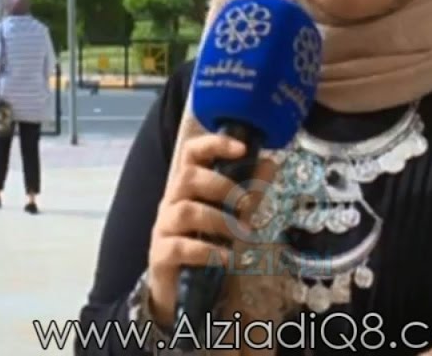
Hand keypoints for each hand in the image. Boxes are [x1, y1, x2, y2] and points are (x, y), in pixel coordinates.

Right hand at [147, 133, 276, 328]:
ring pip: (186, 211)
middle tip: (246, 205)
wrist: (180, 288)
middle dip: (222, 187)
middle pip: (187, 178)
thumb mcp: (231, 215)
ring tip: (244, 235)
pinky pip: (180, 247)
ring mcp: (163, 227)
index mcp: (188, 186)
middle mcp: (172, 201)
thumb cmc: (206, 242)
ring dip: (220, 221)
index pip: (192, 153)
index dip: (214, 144)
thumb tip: (270, 162)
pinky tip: (228, 259)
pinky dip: (208, 252)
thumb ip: (249, 190)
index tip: (242, 148)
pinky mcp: (161, 254)